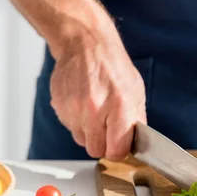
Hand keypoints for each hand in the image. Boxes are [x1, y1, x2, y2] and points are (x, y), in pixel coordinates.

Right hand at [49, 36, 145, 160]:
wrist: (86, 44)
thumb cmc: (113, 66)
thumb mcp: (136, 91)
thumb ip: (137, 120)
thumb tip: (137, 143)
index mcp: (119, 106)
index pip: (116, 150)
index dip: (119, 151)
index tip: (120, 146)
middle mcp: (94, 109)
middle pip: (95, 150)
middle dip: (103, 144)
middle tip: (108, 130)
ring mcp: (74, 108)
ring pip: (81, 140)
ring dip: (89, 132)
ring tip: (96, 112)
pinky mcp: (60, 106)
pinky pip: (70, 126)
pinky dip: (77, 121)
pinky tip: (84, 104)